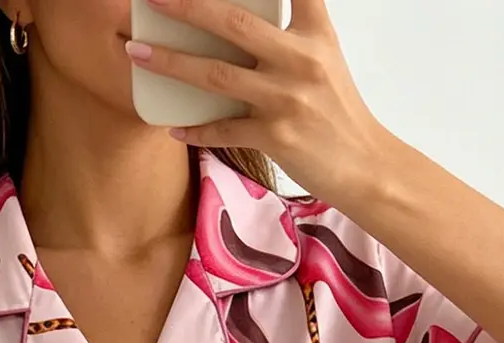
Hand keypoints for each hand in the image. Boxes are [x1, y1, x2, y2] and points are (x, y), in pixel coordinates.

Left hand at [127, 0, 385, 203]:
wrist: (364, 166)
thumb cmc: (338, 112)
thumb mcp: (324, 58)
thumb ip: (291, 30)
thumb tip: (241, 17)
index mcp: (315, 34)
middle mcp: (300, 60)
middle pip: (234, 22)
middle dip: (187, 7)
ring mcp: (286, 99)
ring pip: (216, 74)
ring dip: (171, 62)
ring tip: (138, 52)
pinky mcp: (275, 136)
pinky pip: (223, 128)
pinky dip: (195, 129)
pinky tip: (173, 126)